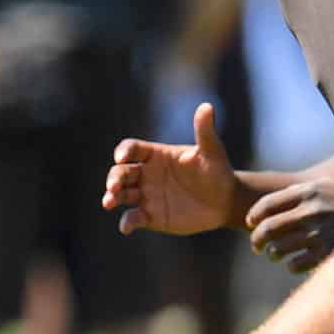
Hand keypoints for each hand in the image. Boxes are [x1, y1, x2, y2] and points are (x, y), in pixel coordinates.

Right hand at [104, 103, 241, 236]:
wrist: (224, 200)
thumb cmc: (216, 171)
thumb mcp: (212, 151)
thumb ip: (205, 131)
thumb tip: (207, 106)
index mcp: (155, 154)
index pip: (132, 149)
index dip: (124, 151)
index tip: (122, 157)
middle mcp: (145, 174)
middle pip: (121, 172)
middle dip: (114, 177)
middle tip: (114, 185)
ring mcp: (146, 195)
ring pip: (121, 194)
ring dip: (112, 196)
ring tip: (109, 201)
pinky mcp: (151, 216)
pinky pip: (134, 218)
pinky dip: (127, 222)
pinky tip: (126, 227)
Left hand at [245, 167, 333, 273]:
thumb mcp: (325, 187)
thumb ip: (300, 194)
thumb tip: (265, 210)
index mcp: (309, 190)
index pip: (268, 204)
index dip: (254, 216)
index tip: (250, 224)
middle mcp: (313, 210)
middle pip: (269, 228)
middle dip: (257, 240)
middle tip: (256, 246)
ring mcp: (322, 231)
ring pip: (280, 249)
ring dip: (273, 254)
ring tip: (274, 254)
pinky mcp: (331, 250)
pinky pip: (297, 265)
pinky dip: (291, 266)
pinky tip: (293, 264)